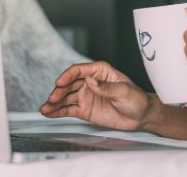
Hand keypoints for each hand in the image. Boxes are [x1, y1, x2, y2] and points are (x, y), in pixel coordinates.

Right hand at [39, 61, 153, 130]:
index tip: (59, 82)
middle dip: (59, 91)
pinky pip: (68, 109)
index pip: (80, 70)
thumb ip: (106, 87)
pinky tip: (48, 112)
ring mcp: (86, 95)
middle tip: (52, 99)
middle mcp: (91, 82)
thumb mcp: (124, 91)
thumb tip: (90, 81)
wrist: (141, 116)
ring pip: (66, 97)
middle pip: (69, 84)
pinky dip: (57, 111)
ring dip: (54, 102)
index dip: (68, 75)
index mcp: (101, 71)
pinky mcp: (84, 109)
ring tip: (45, 108)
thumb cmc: (136, 99)